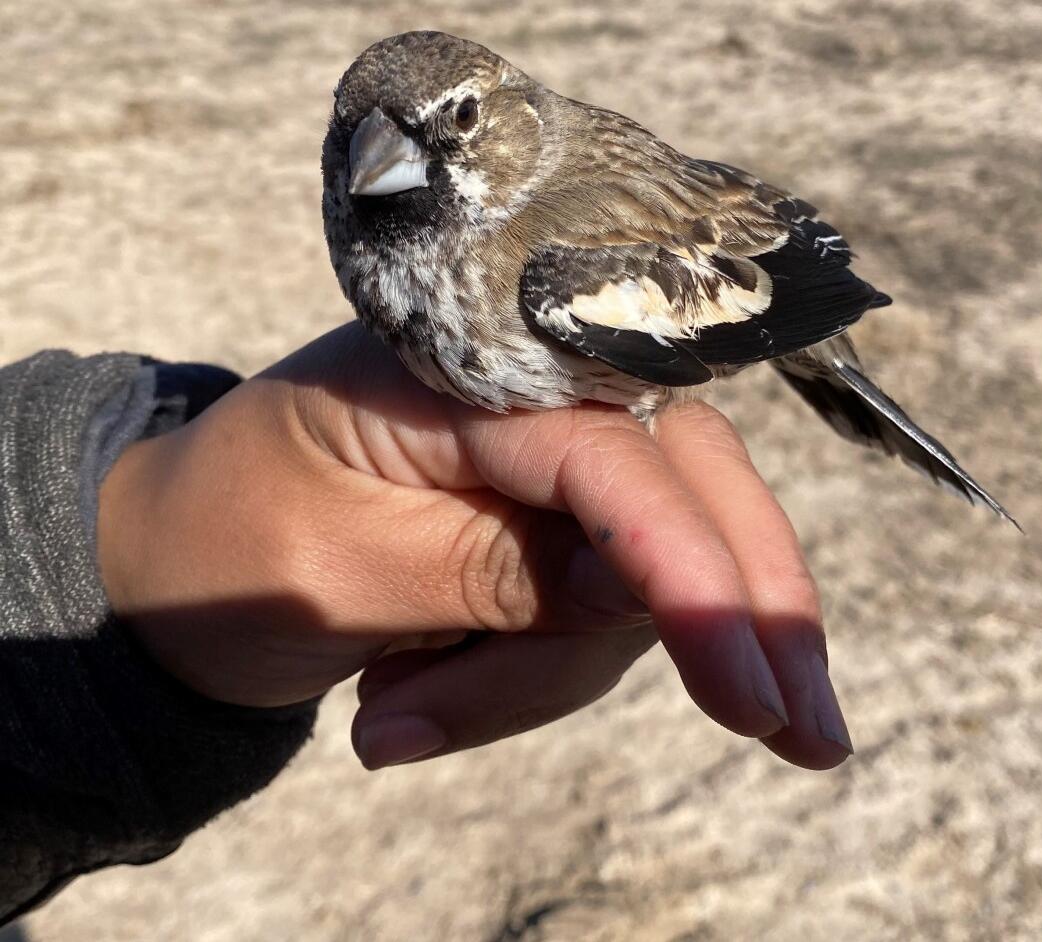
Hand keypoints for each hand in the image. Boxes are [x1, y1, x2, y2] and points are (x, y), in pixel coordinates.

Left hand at [98, 324, 850, 769]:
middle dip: (742, 615)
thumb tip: (643, 587)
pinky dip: (527, 679)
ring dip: (538, 679)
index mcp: (467, 367)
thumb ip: (493, 569)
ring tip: (393, 719)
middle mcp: (530, 395)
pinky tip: (414, 701)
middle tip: (806, 740)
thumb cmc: (218, 547)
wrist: (162, 567)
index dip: (692, 572)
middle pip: (689, 490)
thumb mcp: (334, 569)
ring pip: (637, 580)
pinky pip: (593, 613)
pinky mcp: (547, 520)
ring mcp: (546, 460)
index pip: (617, 460)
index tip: (750, 696)